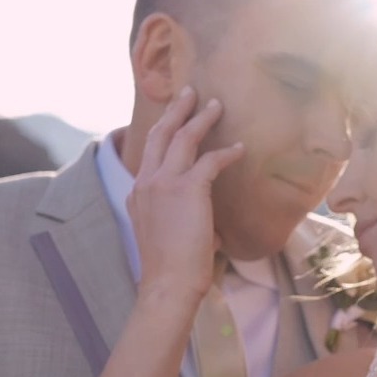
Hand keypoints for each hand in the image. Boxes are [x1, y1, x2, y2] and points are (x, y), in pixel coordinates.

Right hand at [128, 87, 244, 305]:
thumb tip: (212, 230)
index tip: (174, 118)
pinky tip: (240, 149)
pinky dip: (227, 153)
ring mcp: (163, 183)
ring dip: (200, 119)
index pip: (149, 153)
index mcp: (137, 193)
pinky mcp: (186, 189)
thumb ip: (180, 221)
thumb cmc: (171, 270)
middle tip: (189, 92)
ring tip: (215, 105)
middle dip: (175, 110)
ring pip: (182, 138)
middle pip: (159, 134)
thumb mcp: (165, 237)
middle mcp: (145, 182)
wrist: (168, 284)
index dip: (162, 132)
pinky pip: (210, 161)